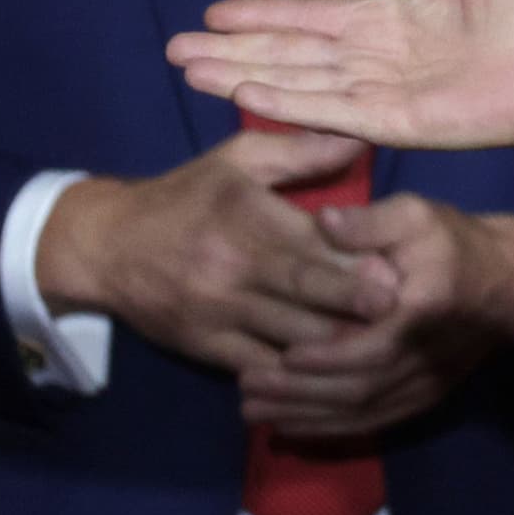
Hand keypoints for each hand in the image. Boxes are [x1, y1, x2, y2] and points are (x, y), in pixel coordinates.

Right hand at [35, 130, 395, 375]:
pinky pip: (263, 368)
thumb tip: (360, 140)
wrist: (106, 247)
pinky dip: (301, 373)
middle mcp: (233, 269)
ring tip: (387, 346)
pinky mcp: (207, 347)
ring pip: (294, 338)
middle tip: (407, 313)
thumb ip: (300, 151)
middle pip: (311, 295)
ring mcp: (218, 313)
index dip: (360, 264)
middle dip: (361, 307)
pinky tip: (337, 374)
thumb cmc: (185, 197)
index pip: (314, 246)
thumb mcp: (236, 160)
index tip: (402, 273)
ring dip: (341, 345)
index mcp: (245, 219)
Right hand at [168, 0, 513, 153]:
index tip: (214, 14)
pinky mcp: (392, 124)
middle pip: (288, 54)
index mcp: (390, 22)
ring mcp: (380, 94)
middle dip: (232, 52)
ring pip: (295, 83)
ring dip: (241, 76)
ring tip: (189, 71)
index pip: (310, 19)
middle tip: (175, 50)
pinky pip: (327, 112)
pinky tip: (242, 95)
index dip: (263, 17)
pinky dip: (285, 103)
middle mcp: (375, 60)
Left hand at [240, 197, 513, 443]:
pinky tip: (290, 427)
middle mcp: (426, 355)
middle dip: (300, 394)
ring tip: (253, 410)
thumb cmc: (457, 244)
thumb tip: (323, 221)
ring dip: (305, 416)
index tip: (279, 356)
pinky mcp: (424, 397)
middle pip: (358, 387)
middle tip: (247, 389)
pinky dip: (328, 429)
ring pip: (361, 411)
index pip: (375, 345)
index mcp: (426, 309)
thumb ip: (370, 221)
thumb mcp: (418, 215)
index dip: (326, 358)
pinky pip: (373, 422)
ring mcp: (427, 382)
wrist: (510, 283)